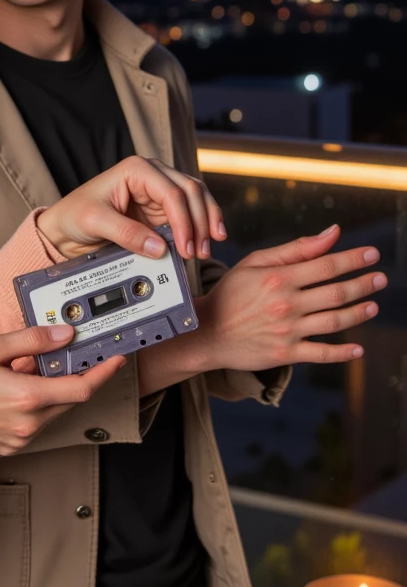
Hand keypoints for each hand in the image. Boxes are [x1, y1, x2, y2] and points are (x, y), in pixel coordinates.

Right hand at [0, 325, 124, 454]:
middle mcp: (29, 423)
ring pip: (55, 412)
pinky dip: (38, 404)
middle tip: (72, 354)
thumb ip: (32, 341)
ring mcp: (20, 438)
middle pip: (71, 400)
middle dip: (77, 376)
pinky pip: (37, 423)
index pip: (82, 388)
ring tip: (30, 368)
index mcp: (27, 396)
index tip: (117, 358)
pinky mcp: (11, 445)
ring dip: (54, 390)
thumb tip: (66, 334)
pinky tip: (17, 387)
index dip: (103, 372)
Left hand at [36, 155, 225, 263]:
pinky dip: (200, 227)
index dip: (184, 220)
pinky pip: (190, 214)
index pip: (172, 192)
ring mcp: (159, 192)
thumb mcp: (95, 222)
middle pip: (191, 192)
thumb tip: (160, 248)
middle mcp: (152, 175)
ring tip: (207, 249)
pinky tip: (205, 241)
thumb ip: (127, 233)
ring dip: (206, 224)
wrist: (65, 228)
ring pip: (197, 200)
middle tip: (200, 251)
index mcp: (136, 169)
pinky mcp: (161, 210)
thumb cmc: (74, 215)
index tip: (186, 247)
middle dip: (201, 222)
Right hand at [189, 224, 381, 371]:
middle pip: (336, 293)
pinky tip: (359, 349)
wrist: (205, 331)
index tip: (373, 254)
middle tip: (381, 278)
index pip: (326, 265)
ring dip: (359, 313)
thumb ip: (296, 249)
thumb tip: (333, 233)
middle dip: (363, 284)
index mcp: (278, 278)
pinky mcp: (285, 354)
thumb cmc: (231, 293)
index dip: (353, 259)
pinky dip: (343, 353)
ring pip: (334, 321)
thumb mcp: (255, 263)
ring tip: (373, 305)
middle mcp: (285, 304)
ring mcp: (287, 330)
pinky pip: (321, 353)